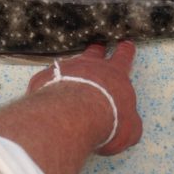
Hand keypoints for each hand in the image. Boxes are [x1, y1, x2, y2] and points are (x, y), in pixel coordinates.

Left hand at [27, 42, 142, 155]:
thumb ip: (129, 122)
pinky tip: (47, 98)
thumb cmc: (107, 121)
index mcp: (114, 75)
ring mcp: (65, 69)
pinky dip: (49, 86)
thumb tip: (128, 123)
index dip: (126, 51)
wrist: (71, 116)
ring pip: (70, 64)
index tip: (126, 45)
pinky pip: (47, 79)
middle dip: (97, 51)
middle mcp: (90, 66)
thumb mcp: (129, 128)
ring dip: (71, 70)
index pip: (123, 58)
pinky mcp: (44, 79)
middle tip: (97, 48)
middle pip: (95, 53)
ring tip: (69, 78)